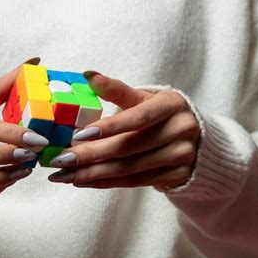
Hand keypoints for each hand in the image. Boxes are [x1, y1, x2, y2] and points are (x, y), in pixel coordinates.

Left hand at [48, 72, 199, 189]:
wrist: (196, 137)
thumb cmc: (159, 113)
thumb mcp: (143, 97)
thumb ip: (116, 90)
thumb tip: (87, 75)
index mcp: (171, 104)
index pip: (137, 118)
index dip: (108, 127)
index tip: (78, 135)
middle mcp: (181, 130)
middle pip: (128, 147)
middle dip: (90, 155)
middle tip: (61, 160)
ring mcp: (181, 156)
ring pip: (128, 168)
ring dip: (92, 173)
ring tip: (64, 174)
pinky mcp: (176, 176)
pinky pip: (134, 182)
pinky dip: (106, 182)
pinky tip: (83, 181)